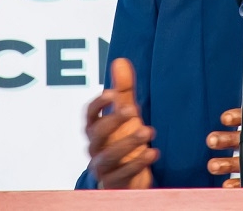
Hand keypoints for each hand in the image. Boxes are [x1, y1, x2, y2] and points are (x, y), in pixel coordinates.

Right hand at [84, 58, 158, 188]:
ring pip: (109, 155)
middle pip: (97, 134)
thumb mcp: (125, 112)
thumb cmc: (123, 138)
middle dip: (113, 121)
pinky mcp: (113, 182)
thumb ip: (123, 89)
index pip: (89, 114)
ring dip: (128, 143)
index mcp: (95, 128)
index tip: (111, 93)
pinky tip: (153, 154)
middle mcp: (95, 147)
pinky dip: (136, 164)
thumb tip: (120, 61)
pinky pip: (121, 175)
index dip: (97, 104)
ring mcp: (102, 166)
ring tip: (149, 132)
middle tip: (133, 111)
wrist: (127, 175)